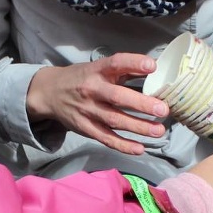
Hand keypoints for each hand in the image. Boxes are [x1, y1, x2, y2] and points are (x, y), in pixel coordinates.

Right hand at [27, 54, 167, 154]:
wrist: (49, 93)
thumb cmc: (81, 78)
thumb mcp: (98, 68)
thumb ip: (123, 70)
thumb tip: (154, 69)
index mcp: (97, 70)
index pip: (115, 63)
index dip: (133, 63)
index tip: (152, 66)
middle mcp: (92, 89)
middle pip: (117, 97)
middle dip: (141, 104)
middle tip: (162, 110)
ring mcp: (87, 110)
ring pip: (114, 120)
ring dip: (138, 127)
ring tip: (159, 131)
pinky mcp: (85, 127)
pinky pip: (105, 138)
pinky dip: (123, 145)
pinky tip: (139, 149)